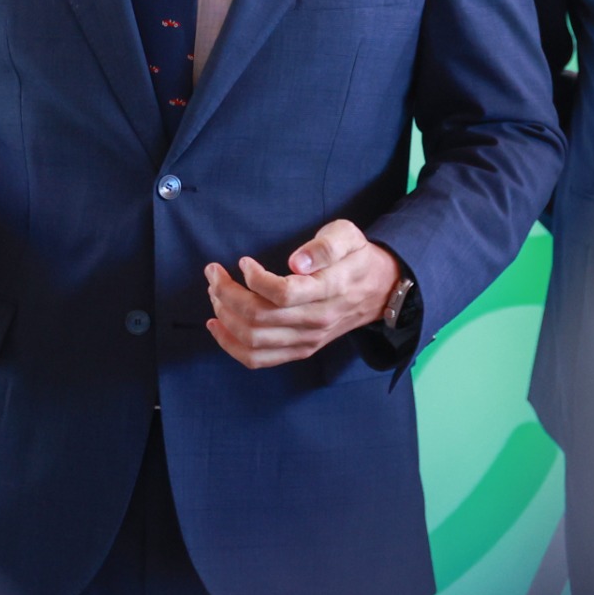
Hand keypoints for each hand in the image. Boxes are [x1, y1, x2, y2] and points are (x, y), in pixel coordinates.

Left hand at [203, 220, 400, 369]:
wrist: (380, 290)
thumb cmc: (357, 256)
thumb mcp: (348, 236)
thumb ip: (324, 246)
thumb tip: (295, 262)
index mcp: (329, 289)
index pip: (282, 293)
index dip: (254, 279)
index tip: (243, 261)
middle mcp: (316, 319)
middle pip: (260, 318)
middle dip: (227, 294)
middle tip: (214, 273)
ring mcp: (308, 339)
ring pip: (254, 340)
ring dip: (225, 317)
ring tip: (215, 293)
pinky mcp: (301, 350)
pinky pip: (259, 359)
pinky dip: (231, 345)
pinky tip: (217, 325)